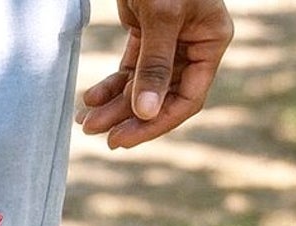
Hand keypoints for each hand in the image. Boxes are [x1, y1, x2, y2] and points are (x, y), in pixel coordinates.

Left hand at [77, 0, 233, 147]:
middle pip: (160, 98)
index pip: (187, 98)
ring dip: (113, 106)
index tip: (123, 139)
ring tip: (84, 122)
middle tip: (95, 134)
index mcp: (210, 42)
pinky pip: (129, 71)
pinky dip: (109, 86)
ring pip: (141, 87)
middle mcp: (193, 45)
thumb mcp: (162, 16)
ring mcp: (169, 42)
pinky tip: (90, 99)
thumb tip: (146, 113)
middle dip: (126, 117)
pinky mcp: (146, 34)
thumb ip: (155, 65)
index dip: (156, 123)